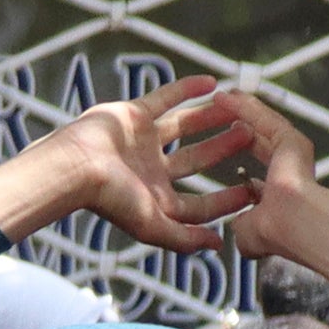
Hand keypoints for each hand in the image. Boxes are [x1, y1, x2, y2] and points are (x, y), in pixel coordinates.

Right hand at [0, 73, 250, 250]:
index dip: (226, 198)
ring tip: (238, 111)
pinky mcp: (134, 115)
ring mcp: (143, 141)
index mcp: (155, 199)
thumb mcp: (154, 226)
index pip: (198, 202)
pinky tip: (211, 82)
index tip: (252, 188)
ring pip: (184, 127)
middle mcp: (151, 170)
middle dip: (223, 149)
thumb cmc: (111, 200)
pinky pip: (165, 98)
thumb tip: (217, 247)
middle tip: (251, 137)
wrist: (75, 167)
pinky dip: (186, 90)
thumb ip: (185, 238)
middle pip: (196, 159)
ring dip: (210, 119)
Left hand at [197, 92, 328, 287]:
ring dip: (242, 110)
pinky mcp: (293, 142)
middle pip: (261, 140)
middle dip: (240, 125)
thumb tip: (234, 226)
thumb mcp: (249, 234)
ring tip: (223, 96)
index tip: (223, 146)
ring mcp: (293, 155)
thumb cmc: (279, 236)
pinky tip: (228, 97)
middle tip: (223, 110)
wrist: (300, 228)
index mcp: (280, 194)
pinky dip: (246, 108)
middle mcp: (289, 171)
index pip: (260, 168)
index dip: (241, 155)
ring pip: (263, 126)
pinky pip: (266, 120)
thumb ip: (241, 225)